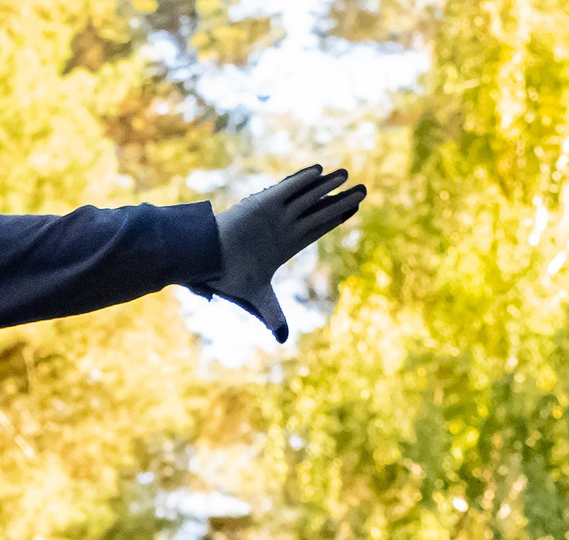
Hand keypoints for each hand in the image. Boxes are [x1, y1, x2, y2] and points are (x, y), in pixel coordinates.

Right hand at [201, 166, 365, 343]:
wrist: (204, 262)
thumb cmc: (226, 277)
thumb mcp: (256, 298)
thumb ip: (273, 313)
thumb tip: (283, 340)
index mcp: (286, 245)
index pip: (317, 227)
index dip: (336, 217)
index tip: (353, 209)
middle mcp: (284, 227)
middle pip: (319, 210)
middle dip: (341, 200)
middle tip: (363, 190)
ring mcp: (275, 214)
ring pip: (307, 197)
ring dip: (326, 186)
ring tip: (345, 175)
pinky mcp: (262, 204)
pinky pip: (287, 190)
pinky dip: (302, 181)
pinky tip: (319, 171)